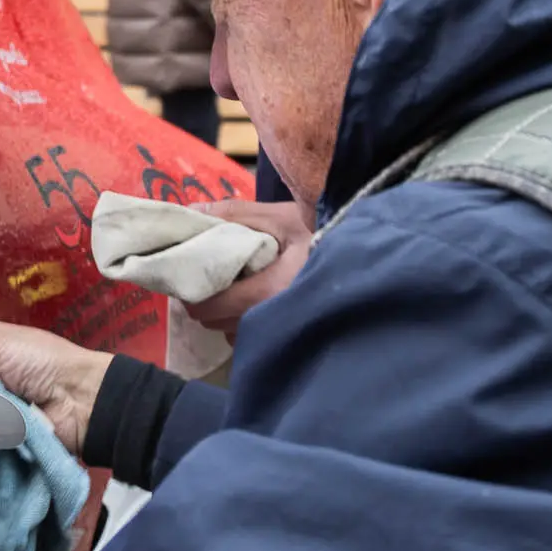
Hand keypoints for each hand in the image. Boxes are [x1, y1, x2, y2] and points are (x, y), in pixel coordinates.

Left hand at [179, 198, 316, 335]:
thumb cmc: (321, 232)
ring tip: (230, 287)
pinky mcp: (292, 336)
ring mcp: (285, 332)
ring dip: (224, 314)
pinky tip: (251, 302)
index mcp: (271, 290)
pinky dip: (244, 324)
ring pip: (234, 333)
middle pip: (218, 322)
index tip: (189, 273)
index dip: (193, 291)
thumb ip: (234, 215)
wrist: (362, 255)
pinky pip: (253, 339)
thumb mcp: (279, 217)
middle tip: (208, 276)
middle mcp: (277, 319)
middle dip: (207, 301)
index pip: (214, 306)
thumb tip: (191, 210)